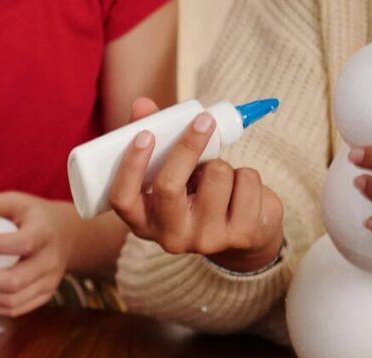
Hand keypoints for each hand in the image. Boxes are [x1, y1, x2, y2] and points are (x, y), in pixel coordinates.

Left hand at [0, 194, 76, 316]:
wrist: (64, 235)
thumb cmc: (31, 216)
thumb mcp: (14, 201)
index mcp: (45, 233)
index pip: (22, 243)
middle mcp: (50, 261)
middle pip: (15, 280)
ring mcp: (49, 282)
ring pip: (13, 300)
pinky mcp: (44, 296)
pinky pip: (15, 309)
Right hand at [108, 98, 284, 270]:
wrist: (243, 236)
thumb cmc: (198, 196)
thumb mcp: (173, 174)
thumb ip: (156, 139)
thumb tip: (142, 105)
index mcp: (145, 223)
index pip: (123, 199)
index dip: (131, 166)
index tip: (145, 135)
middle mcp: (172, 237)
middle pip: (168, 186)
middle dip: (187, 147)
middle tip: (202, 120)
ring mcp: (208, 239)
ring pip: (216, 175)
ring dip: (221, 163)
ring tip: (218, 177)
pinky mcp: (243, 234)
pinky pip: (247, 181)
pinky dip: (247, 175)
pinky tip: (241, 191)